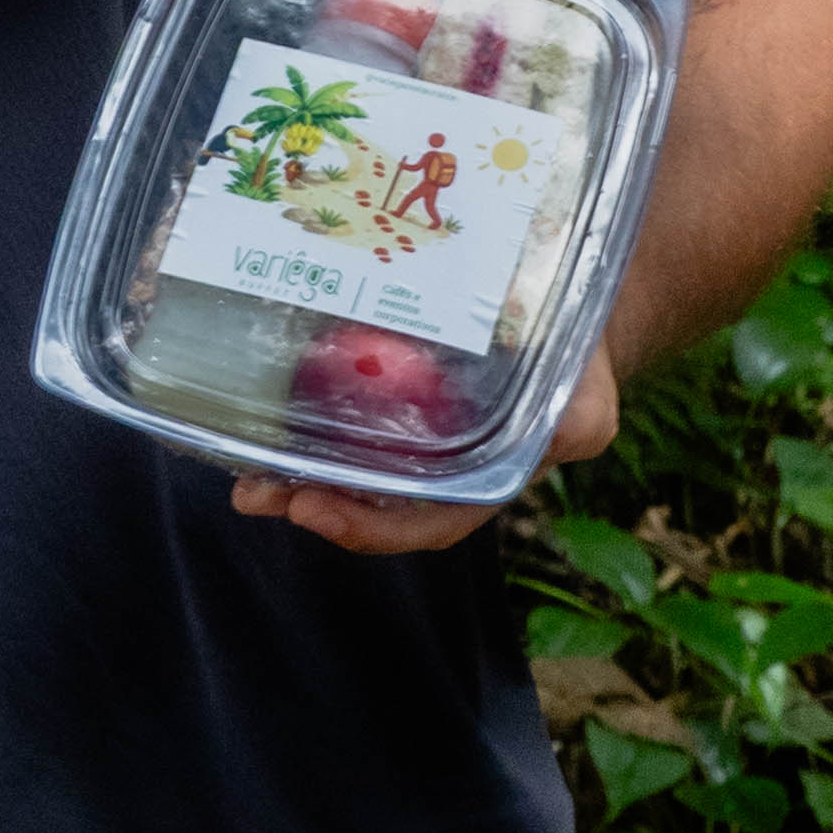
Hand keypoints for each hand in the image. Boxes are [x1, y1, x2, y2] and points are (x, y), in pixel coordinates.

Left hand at [229, 343, 622, 556]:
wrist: (566, 303)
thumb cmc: (579, 365)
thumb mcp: (590, 398)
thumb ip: (583, 418)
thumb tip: (571, 428)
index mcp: (483, 482)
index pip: (422, 523)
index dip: (368, 529)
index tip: (313, 511)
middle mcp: (440, 469)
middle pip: (368, 502)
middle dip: (309, 503)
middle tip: (256, 493)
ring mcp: (413, 435)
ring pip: (347, 464)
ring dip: (294, 471)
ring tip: (242, 466)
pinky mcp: (391, 392)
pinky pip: (344, 415)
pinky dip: (307, 420)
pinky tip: (269, 405)